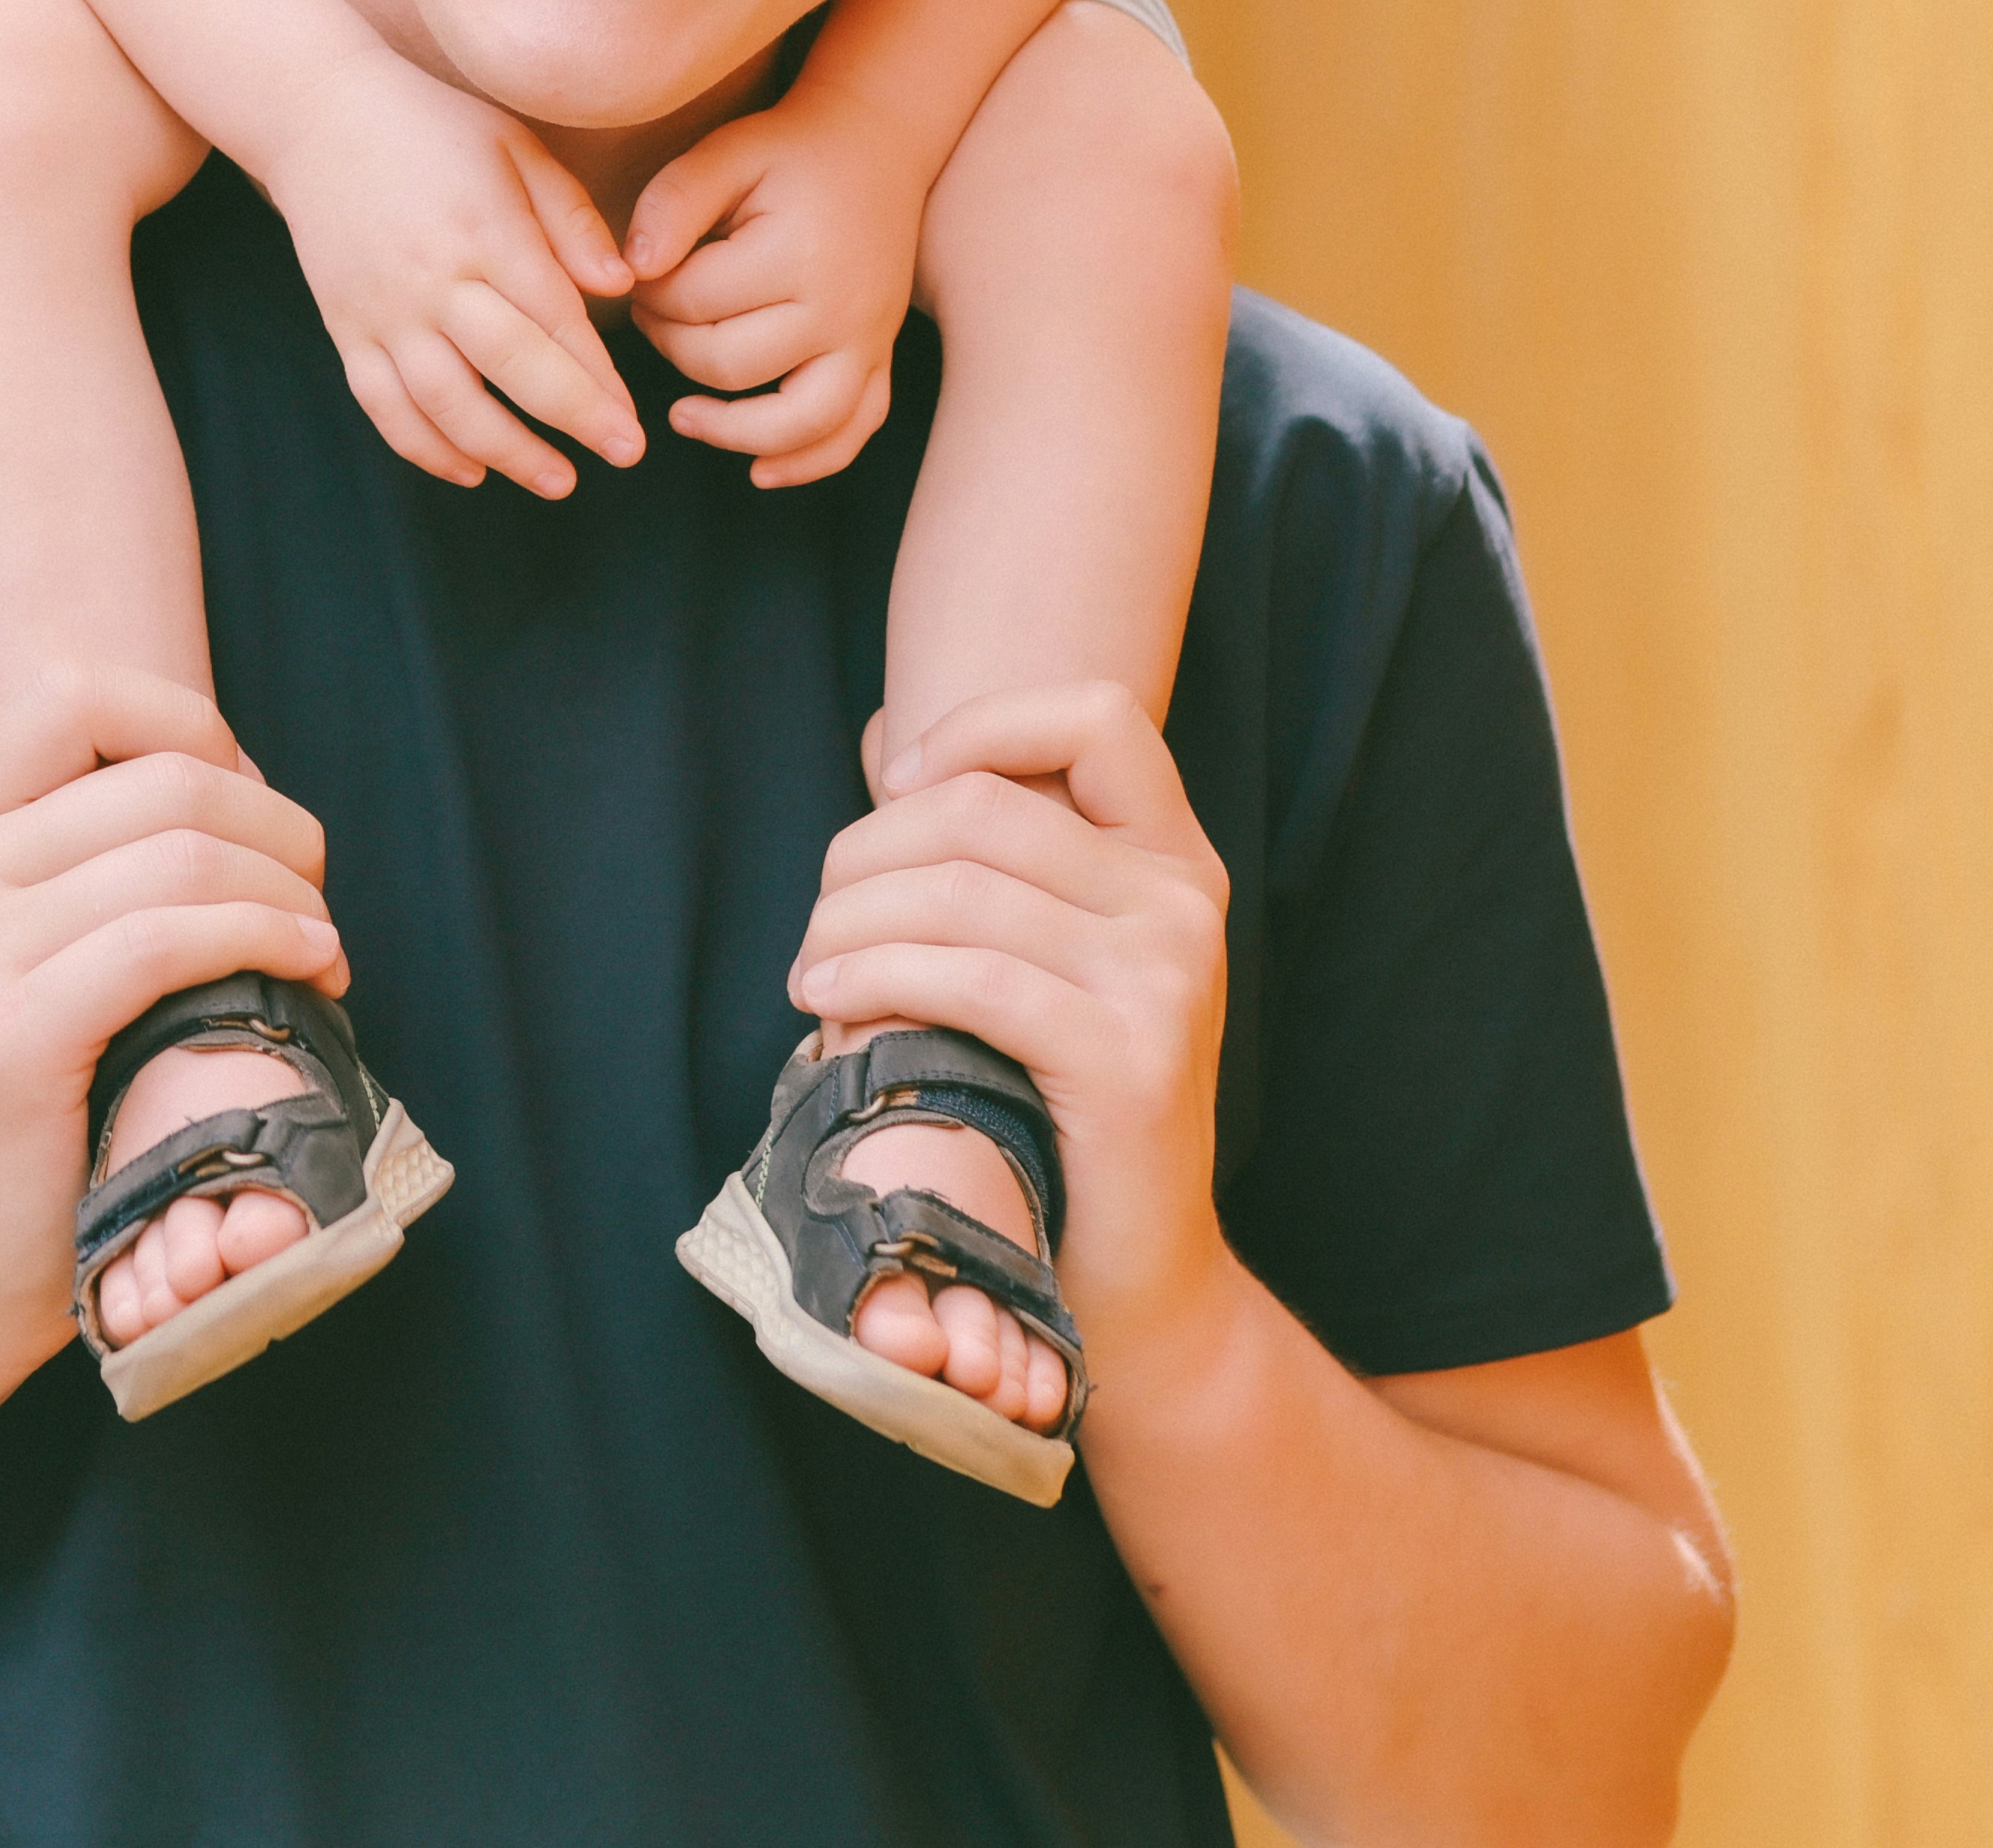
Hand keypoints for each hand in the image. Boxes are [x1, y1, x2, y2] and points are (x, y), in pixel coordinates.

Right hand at [0, 672, 348, 1396]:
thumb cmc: (28, 1104)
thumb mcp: (25, 949)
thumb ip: (92, 858)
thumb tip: (237, 784)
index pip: (78, 694)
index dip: (194, 727)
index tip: (252, 804)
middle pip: (161, 778)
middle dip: (276, 824)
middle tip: (316, 892)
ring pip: (180, 858)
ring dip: (291, 893)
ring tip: (323, 949)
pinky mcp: (10, 1033)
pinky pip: (170, 941)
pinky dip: (266, 941)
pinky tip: (312, 974)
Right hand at [246, 44, 642, 493]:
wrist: (317, 117)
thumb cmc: (434, 128)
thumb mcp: (515, 147)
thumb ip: (571, 217)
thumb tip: (620, 287)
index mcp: (483, 228)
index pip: (554, 319)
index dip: (599, 377)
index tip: (635, 418)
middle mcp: (431, 277)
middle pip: (508, 367)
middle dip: (572, 419)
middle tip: (623, 454)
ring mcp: (382, 309)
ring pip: (443, 402)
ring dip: (503, 451)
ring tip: (556, 480)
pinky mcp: (345, 328)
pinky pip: (383, 405)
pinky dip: (424, 447)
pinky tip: (470, 471)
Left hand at [618, 93, 940, 483]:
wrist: (875, 148)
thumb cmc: (787, 153)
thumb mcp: (726, 154)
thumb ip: (672, 203)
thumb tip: (631, 270)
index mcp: (796, 256)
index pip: (693, 302)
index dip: (649, 293)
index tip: (640, 272)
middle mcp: (840, 309)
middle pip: (730, 365)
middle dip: (672, 344)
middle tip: (652, 314)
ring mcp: (868, 341)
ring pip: (798, 420)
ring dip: (732, 431)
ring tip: (683, 417)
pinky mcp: (880, 356)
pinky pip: (854, 429)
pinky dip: (809, 461)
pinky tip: (759, 470)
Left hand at [782, 683, 1238, 1381]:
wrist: (1135, 1278)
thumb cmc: (1058, 1104)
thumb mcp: (1046, 959)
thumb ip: (987, 855)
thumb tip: (881, 736)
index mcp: (1175, 860)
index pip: (1097, 715)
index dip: (982, 725)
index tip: (898, 786)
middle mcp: (1183, 903)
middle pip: (984, 807)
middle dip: (864, 852)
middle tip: (819, 921)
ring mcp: (1166, 978)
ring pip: (959, 890)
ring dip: (848, 923)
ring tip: (809, 972)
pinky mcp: (1129, 1057)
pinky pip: (968, 978)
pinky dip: (874, 978)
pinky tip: (828, 1003)